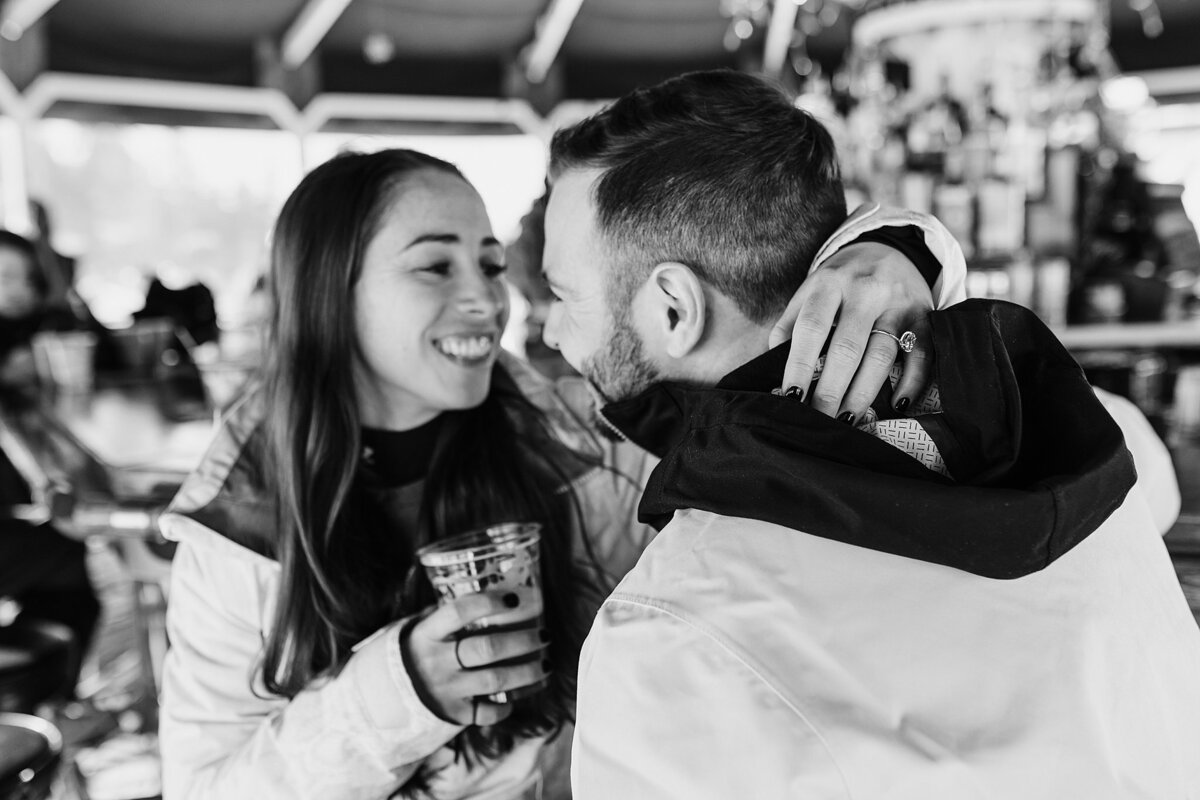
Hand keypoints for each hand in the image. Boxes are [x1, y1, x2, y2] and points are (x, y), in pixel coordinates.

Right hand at [404, 588, 549, 726]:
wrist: (380, 699)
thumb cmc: (409, 653)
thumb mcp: (417, 629)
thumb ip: (444, 615)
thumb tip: (487, 590)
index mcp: (426, 634)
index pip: (459, 612)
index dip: (488, 603)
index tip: (514, 598)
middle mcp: (436, 662)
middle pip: (487, 648)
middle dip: (522, 640)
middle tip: (544, 634)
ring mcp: (446, 690)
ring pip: (496, 680)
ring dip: (527, 671)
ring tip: (546, 663)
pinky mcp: (453, 714)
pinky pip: (487, 713)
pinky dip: (505, 706)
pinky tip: (516, 697)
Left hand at [768, 242, 933, 419]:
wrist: (888, 248)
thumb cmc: (839, 283)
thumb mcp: (809, 292)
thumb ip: (789, 327)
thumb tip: (772, 371)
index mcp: (829, 284)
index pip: (811, 328)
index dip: (800, 366)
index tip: (792, 398)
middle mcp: (865, 290)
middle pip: (847, 348)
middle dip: (831, 390)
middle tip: (820, 420)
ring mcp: (898, 303)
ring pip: (882, 355)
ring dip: (864, 393)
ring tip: (847, 421)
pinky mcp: (925, 315)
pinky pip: (922, 354)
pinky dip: (912, 382)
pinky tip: (898, 404)